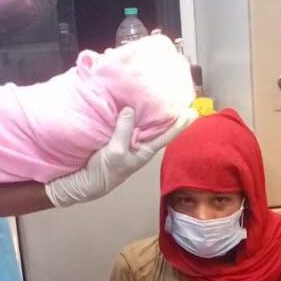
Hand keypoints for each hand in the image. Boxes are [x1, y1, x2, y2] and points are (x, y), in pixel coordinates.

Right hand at [45, 107, 195, 206]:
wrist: (88, 182)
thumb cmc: (105, 171)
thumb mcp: (114, 152)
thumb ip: (122, 131)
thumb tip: (129, 110)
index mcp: (145, 150)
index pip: (166, 135)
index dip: (180, 124)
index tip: (193, 112)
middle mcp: (141, 144)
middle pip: (160, 127)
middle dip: (171, 115)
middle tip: (184, 99)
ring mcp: (131, 141)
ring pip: (147, 124)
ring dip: (155, 113)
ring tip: (165, 98)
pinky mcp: (120, 138)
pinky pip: (132, 123)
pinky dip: (138, 114)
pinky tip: (139, 104)